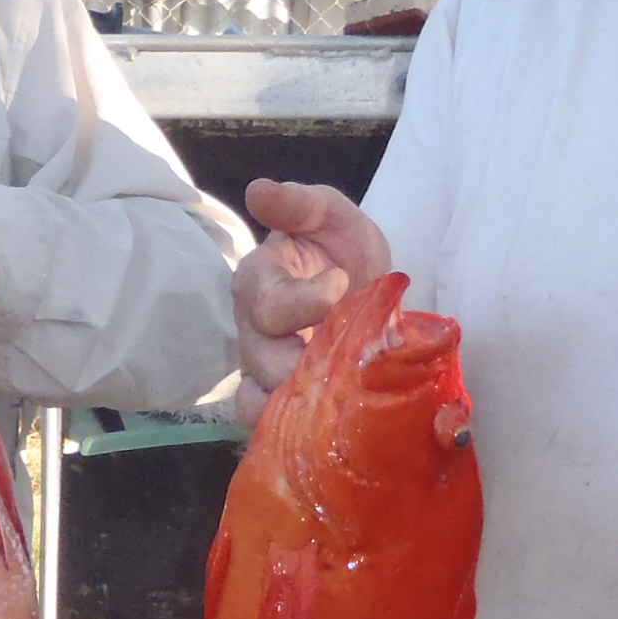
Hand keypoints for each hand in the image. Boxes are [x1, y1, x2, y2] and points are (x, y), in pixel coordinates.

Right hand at [233, 178, 390, 423]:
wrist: (366, 289)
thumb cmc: (342, 248)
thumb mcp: (333, 215)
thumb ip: (301, 203)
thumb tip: (258, 189)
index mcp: (258, 278)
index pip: (265, 299)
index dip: (305, 300)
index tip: (342, 285)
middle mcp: (251, 325)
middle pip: (260, 355)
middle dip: (303, 362)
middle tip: (345, 360)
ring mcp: (261, 365)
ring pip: (256, 396)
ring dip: (292, 404)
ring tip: (332, 400)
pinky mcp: (277, 396)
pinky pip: (261, 421)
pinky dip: (281, 429)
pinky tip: (316, 426)